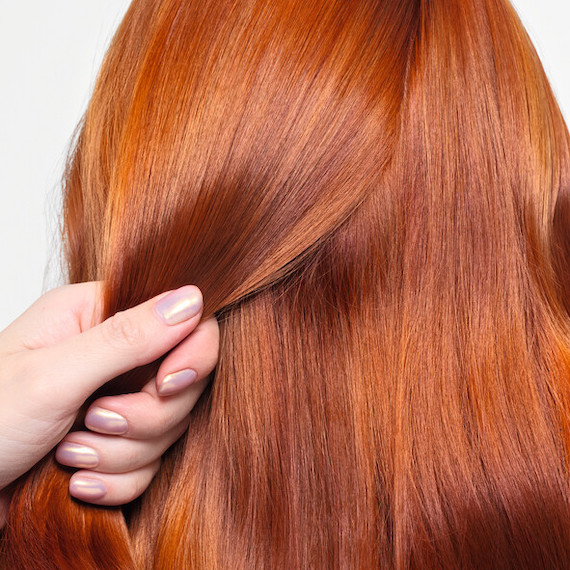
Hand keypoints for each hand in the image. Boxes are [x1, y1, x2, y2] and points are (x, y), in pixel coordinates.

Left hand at [0, 282, 218, 525]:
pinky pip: (151, 463)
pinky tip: (75, 478)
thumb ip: (127, 339)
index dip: (189, 355)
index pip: (183, 320)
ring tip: (69, 452)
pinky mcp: (116, 441)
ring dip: (123, 452)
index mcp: (96, 316)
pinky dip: (117, 478)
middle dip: (145, 415)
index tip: (167, 386)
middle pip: (182, 380)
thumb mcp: (52, 377)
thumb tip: (192, 300)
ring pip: (168, 427)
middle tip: (95, 421)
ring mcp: (115, 399)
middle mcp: (111, 354)